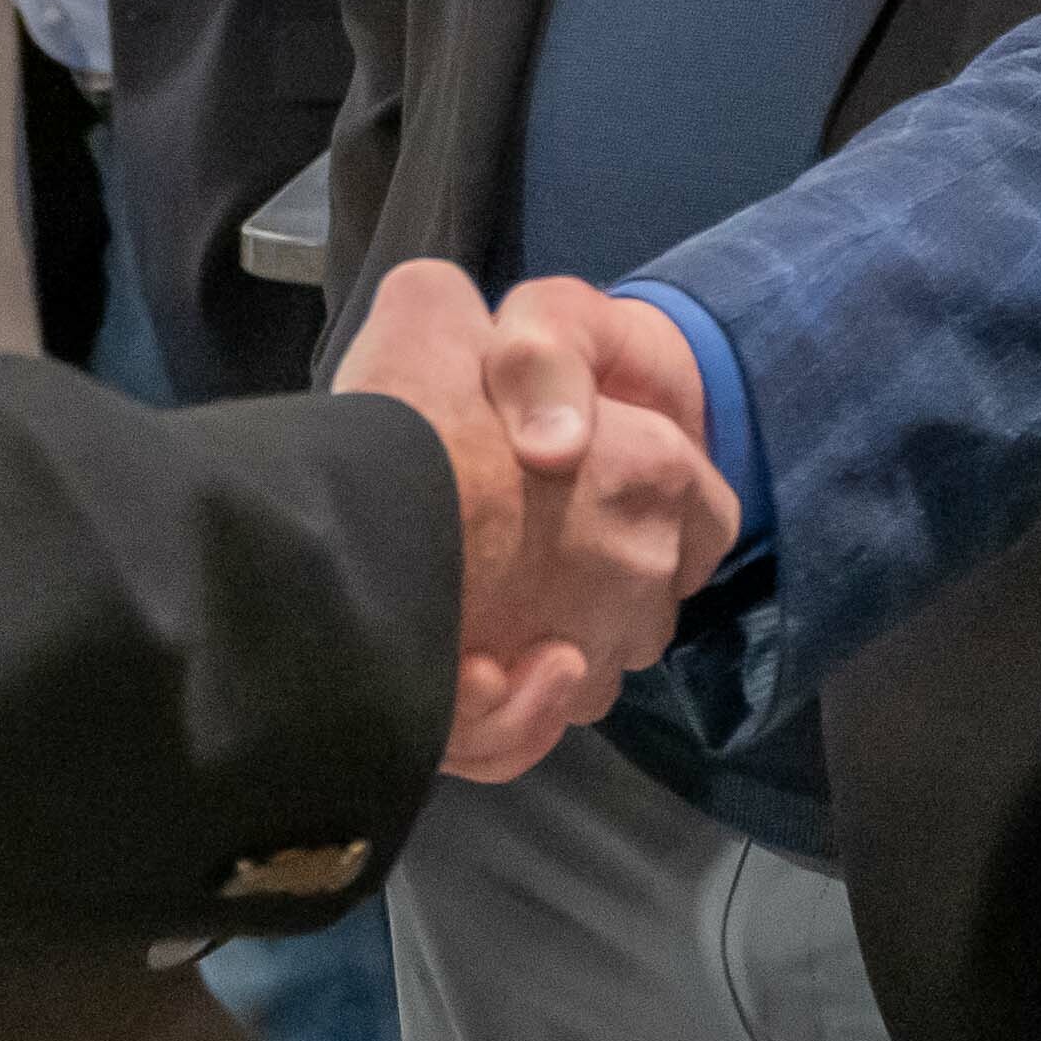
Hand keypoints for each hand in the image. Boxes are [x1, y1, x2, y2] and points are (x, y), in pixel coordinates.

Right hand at [339, 257, 739, 776]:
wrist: (339, 538)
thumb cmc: (407, 420)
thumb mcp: (433, 311)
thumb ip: (470, 321)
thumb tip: (468, 339)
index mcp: (653, 471)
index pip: (702, 504)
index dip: (648, 497)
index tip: (584, 492)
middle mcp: (644, 571)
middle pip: (644, 594)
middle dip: (594, 581)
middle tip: (510, 548)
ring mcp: (589, 651)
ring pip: (588, 666)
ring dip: (547, 646)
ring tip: (476, 610)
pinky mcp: (525, 719)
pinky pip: (529, 728)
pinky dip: (505, 712)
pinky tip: (462, 671)